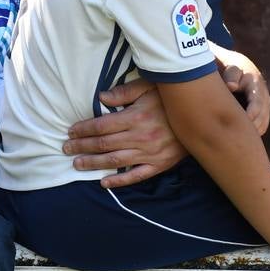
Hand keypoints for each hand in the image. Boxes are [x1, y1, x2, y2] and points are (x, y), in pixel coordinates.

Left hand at [64, 79, 185, 187]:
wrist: (204, 118)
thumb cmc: (172, 99)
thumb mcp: (150, 87)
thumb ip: (124, 92)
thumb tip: (101, 97)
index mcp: (135, 118)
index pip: (101, 126)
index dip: (83, 129)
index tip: (70, 131)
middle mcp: (140, 138)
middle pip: (103, 145)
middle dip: (82, 147)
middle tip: (65, 149)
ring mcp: (150, 154)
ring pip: (115, 161)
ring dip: (93, 164)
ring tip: (77, 164)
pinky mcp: (160, 165)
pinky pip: (136, 176)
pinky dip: (119, 181)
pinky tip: (104, 183)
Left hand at [219, 52, 269, 134]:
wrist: (240, 68)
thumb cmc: (231, 68)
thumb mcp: (232, 68)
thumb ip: (231, 75)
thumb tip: (231, 87)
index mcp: (256, 86)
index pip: (256, 103)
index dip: (251, 115)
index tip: (242, 124)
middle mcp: (263, 97)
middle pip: (261, 118)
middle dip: (252, 129)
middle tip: (238, 140)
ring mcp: (264, 105)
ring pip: (262, 124)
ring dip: (253, 134)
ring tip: (240, 144)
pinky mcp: (262, 112)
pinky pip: (261, 126)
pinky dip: (254, 134)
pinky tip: (242, 141)